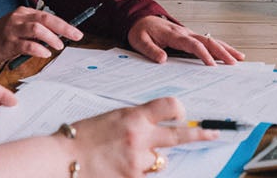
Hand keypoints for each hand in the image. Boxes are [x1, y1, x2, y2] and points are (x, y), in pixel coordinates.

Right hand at [0, 6, 85, 65]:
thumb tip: (60, 37)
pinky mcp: (7, 42)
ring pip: (36, 28)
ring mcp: (12, 29)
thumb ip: (37, 31)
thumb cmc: (3, 38)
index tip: (76, 33)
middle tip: (76, 35)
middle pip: (45, 18)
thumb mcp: (20, 29)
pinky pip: (26, 44)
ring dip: (51, 37)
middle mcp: (18, 18)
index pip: (47, 16)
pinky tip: (45, 53)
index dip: (64, 24)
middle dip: (63, 27)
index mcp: (23, 12)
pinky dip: (38, 48)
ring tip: (59, 46)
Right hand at [72, 97, 215, 176]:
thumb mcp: (111, 118)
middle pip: (181, 135)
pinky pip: (147, 175)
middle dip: (200, 134)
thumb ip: (136, 120)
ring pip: (160, 161)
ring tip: (127, 158)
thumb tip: (157, 124)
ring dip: (152, 160)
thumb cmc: (83, 136)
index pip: (170, 106)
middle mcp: (140, 137)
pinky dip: (139, 172)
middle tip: (214, 134)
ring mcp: (138, 161)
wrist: (63, 159)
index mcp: (134, 117)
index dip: (179, 109)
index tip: (183, 114)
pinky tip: (121, 168)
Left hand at [127, 15, 243, 65]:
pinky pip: (207, 41)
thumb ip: (151, 50)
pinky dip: (220, 46)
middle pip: (207, 41)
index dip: (203, 54)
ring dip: (225, 48)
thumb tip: (163, 60)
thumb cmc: (141, 30)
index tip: (212, 65)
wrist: (140, 18)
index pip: (193, 44)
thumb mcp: (140, 41)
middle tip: (233, 63)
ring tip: (239, 58)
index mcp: (174, 34)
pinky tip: (229, 53)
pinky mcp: (190, 36)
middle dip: (222, 52)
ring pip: (211, 40)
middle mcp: (185, 32)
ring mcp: (189, 33)